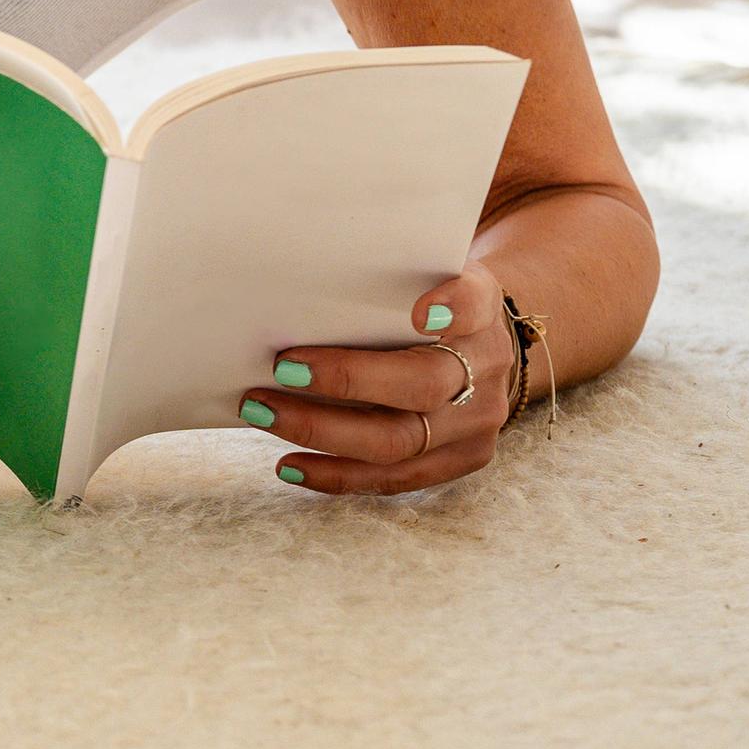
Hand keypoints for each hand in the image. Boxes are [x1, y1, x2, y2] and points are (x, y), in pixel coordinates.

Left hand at [245, 263, 509, 494]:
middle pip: (423, 384)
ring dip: (322, 431)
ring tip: (262, 413)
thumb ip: (379, 274)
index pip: (473, 304)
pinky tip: (290, 464)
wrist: (477, 339)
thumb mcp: (417, 271)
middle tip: (281, 367)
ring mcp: (478, 420)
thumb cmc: (422, 297)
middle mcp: (486, 366)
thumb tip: (285, 278)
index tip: (419, 312)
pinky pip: (397, 477)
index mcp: (480, 307)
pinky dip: (338, 474)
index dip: (452, 309)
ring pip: (400, 440)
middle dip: (347, 379)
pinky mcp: (463, 457)